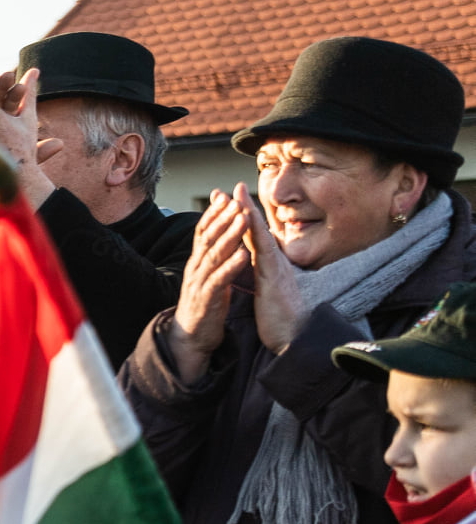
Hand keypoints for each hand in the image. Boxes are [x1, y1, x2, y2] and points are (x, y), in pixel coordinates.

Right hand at [169, 190, 249, 383]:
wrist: (191, 338)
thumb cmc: (204, 306)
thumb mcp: (209, 277)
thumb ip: (215, 257)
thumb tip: (224, 237)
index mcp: (197, 263)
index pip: (203, 232)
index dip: (213, 214)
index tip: (226, 195)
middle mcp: (195, 269)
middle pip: (208, 238)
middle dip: (223, 217)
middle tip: (237, 199)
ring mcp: (199, 283)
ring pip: (214, 255)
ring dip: (229, 235)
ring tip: (244, 219)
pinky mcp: (206, 300)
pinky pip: (219, 279)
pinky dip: (231, 266)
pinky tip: (243, 254)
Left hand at [236, 183, 307, 353]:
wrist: (294, 337)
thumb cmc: (280, 318)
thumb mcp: (266, 293)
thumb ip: (260, 278)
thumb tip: (252, 268)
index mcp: (268, 267)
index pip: (252, 239)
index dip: (241, 221)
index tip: (229, 203)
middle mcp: (273, 263)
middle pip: (256, 230)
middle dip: (243, 208)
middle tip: (231, 186)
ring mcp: (275, 268)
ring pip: (261, 235)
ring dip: (249, 213)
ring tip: (238, 193)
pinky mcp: (274, 278)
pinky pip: (264, 252)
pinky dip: (256, 234)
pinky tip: (248, 222)